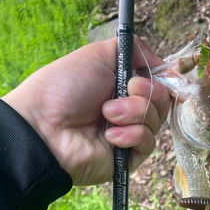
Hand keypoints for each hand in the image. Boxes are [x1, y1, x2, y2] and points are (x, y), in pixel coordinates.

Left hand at [2, 37, 169, 185]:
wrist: (46, 126)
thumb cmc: (64, 88)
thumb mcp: (97, 55)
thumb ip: (132, 51)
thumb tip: (160, 62)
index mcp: (121, 87)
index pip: (158, 83)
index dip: (163, 78)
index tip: (160, 72)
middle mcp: (127, 110)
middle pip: (162, 101)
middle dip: (148, 92)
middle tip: (126, 89)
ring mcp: (128, 135)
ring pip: (156, 121)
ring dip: (134, 112)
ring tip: (106, 113)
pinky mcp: (128, 158)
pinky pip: (147, 143)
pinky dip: (130, 135)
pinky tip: (108, 136)